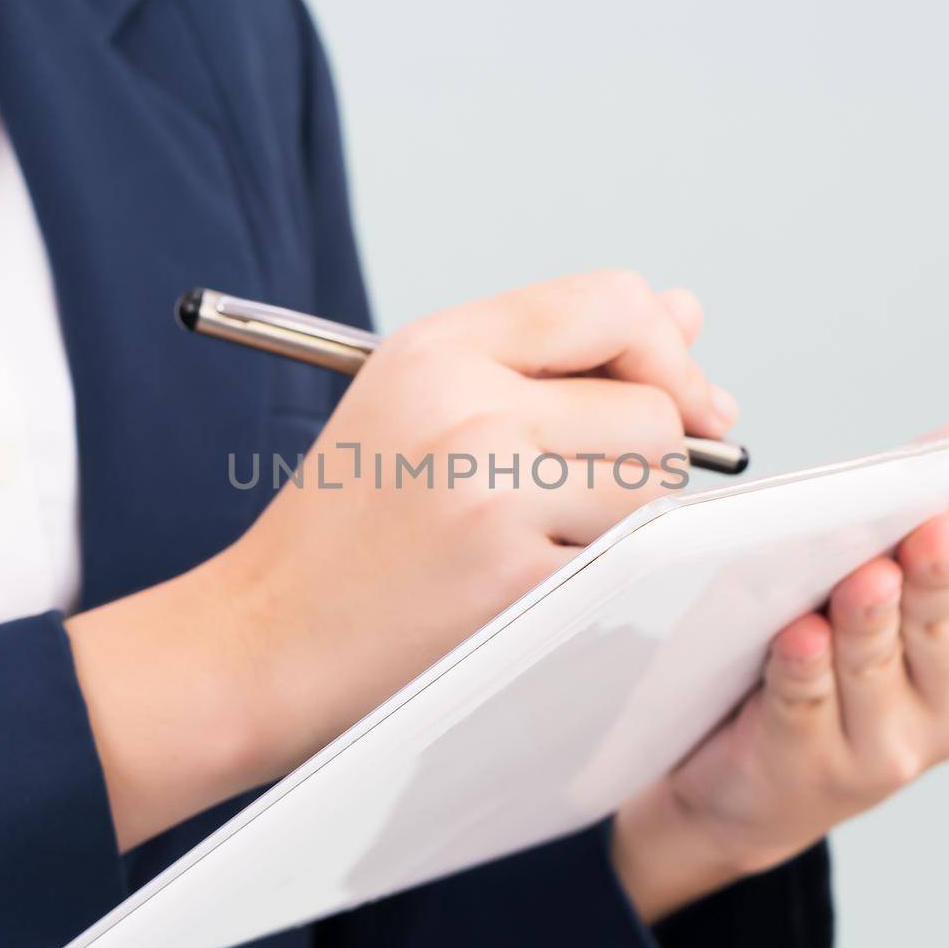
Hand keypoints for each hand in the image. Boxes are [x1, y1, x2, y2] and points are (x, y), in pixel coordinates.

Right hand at [69, 271, 730, 849]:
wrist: (261, 643)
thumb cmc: (346, 530)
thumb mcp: (420, 402)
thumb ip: (551, 353)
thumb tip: (686, 310)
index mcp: (438, 348)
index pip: (612, 303)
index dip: (664, 354)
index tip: (682, 404)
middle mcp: (466, 408)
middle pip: (654, 412)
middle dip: (644, 461)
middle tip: (577, 500)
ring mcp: (491, 497)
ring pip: (652, 493)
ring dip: (624, 526)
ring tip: (534, 545)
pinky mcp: (513, 582)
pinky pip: (624, 563)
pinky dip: (594, 581)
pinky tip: (521, 592)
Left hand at [612, 474, 948, 922]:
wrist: (754, 784)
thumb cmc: (833, 664)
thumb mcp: (889, 598)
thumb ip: (921, 515)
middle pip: (944, 630)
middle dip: (941, 575)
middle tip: (936, 527)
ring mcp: (884, 750)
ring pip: (874, 669)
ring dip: (872, 620)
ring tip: (869, 575)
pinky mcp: (808, 768)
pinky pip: (804, 708)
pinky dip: (803, 670)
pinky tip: (798, 635)